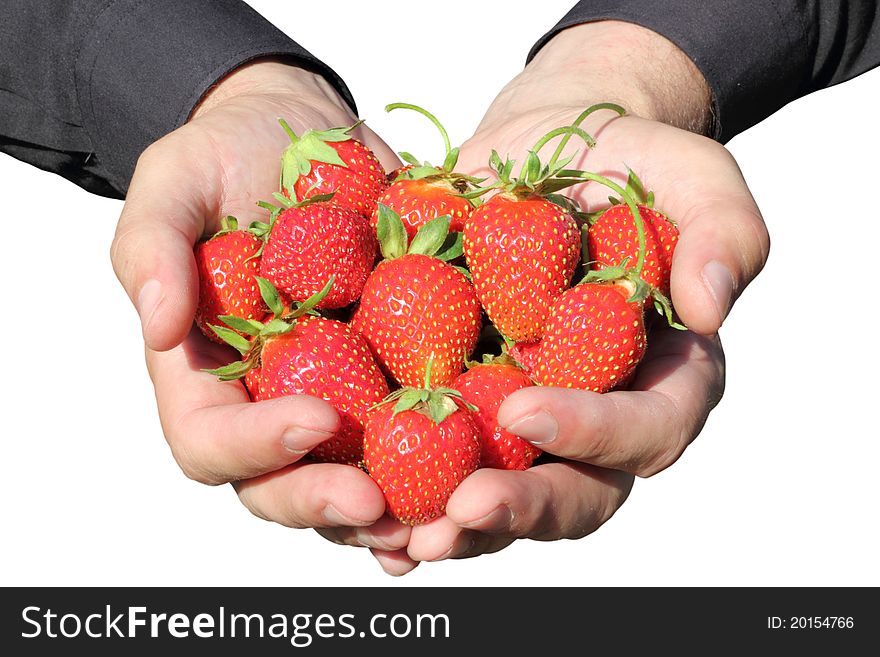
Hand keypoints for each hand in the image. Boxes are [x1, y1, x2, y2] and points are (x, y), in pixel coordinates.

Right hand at [110, 60, 408, 549]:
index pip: (208, 442)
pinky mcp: (390, 371)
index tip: (314, 419)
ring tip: (434, 519)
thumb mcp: (176, 180)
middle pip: (279, 484)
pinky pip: (413, 431)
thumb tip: (160, 327)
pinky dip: (442, 463)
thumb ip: (151, 247)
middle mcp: (268, 397)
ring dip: (389, 512)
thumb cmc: (228, 153)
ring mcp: (333, 391)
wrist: (306, 134)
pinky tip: (478, 475)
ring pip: (348, 477)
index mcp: (207, 370)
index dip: (254, 447)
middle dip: (323, 501)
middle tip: (375, 502)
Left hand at [377, 21, 767, 570]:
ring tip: (405, 535)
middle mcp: (598, 415)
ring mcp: (528, 413)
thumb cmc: (629, 164)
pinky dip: (409, 497)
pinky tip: (369, 517)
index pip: (646, 429)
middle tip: (460, 510)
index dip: (594, 434)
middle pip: (575, 490)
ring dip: (458, 526)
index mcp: (662, 378)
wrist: (547, 151)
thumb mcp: (691, 177)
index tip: (525, 411)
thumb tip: (712, 308)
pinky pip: (444, 464)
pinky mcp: (469, 401)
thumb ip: (724, 232)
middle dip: (520, 507)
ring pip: (506, 494)